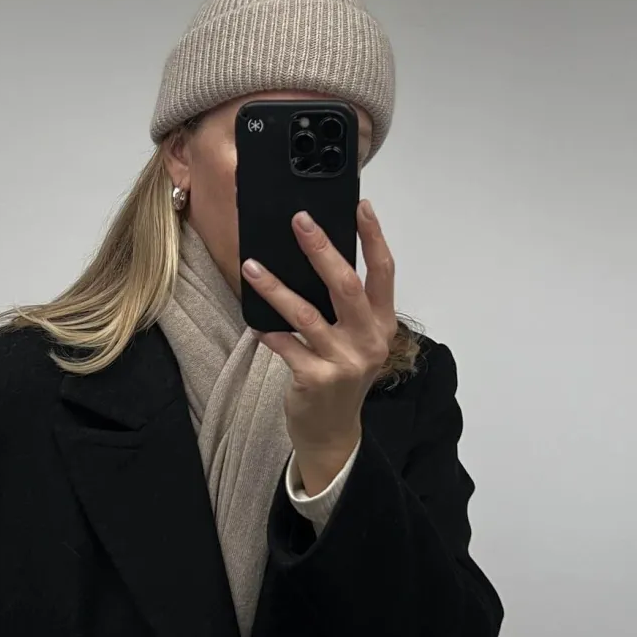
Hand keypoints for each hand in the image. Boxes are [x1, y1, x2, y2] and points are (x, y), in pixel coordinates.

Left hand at [242, 199, 396, 492]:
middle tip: (299, 220)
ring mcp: (344, 362)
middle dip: (321, 249)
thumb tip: (317, 255)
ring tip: (251, 266)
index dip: (374, 237)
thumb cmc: (340, 376)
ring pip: (306, 313)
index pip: (384, 272)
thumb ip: (346, 306)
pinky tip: (254, 319)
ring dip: (275, 287)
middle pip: (346, 284)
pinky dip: (268, 330)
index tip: (360, 205)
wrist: (332, 431)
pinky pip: (285, 345)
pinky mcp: (315, 379)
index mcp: (383, 324)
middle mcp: (369, 341)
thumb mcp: (356, 340)